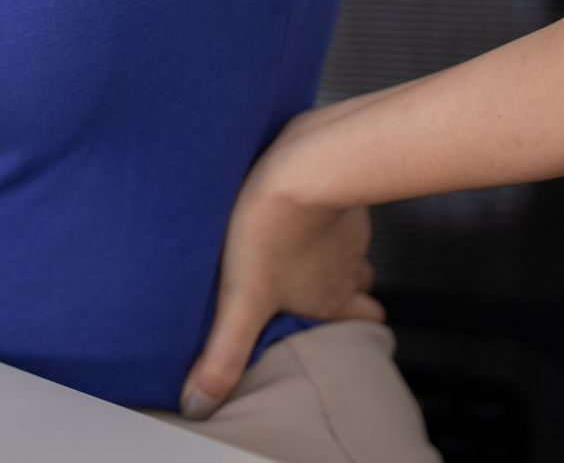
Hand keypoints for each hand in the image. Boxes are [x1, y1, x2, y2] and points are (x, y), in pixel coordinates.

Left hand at [178, 107, 384, 419]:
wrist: (303, 162)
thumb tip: (201, 402)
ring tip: (301, 250)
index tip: (343, 330)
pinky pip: (337, 207)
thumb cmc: (271, 228)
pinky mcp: (336, 189)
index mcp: (330, 298)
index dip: (356, 327)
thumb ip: (224, 353)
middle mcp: (347, 267)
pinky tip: (297, 207)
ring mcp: (347, 228)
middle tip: (321, 291)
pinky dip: (322, 212)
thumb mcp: (240, 302)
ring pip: (350, 248)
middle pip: (361, 287)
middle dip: (347, 292)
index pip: (363, 322)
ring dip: (332, 252)